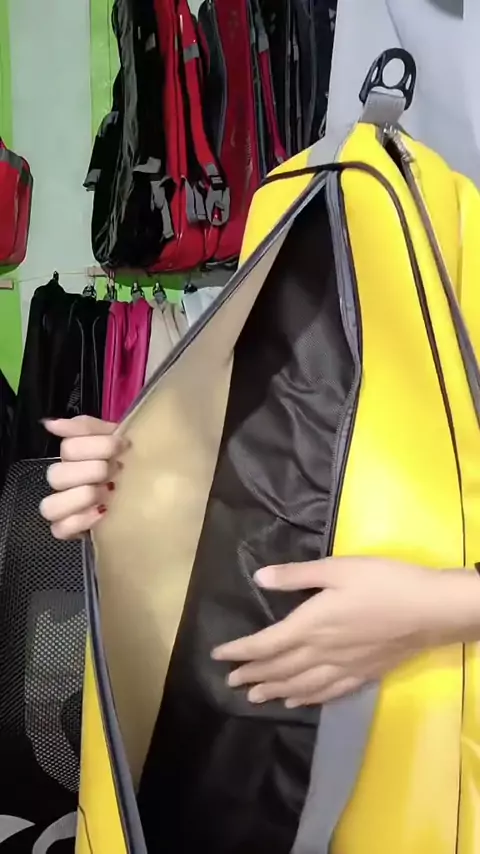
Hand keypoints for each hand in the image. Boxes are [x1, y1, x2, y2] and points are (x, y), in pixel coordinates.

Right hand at [40, 415, 124, 538]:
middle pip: (57, 475)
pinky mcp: (72, 528)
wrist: (153, 488)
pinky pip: (59, 529)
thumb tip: (50, 424)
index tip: (124, 445)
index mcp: (73, 456)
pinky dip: (79, 521)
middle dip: (93, 471)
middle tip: (117, 471)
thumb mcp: (115, 435)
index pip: (68, 447)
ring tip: (108, 493)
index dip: (98, 446)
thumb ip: (85, 427)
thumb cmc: (130, 459)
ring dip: (81, 497)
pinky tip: (102, 513)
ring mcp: (66, 506)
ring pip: (50, 506)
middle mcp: (65, 480)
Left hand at [212, 558, 474, 707]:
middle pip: (279, 668)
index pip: (266, 644)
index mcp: (310, 625)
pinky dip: (307, 699)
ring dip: (273, 690)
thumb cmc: (382, 582)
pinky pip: (327, 693)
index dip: (240, 651)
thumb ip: (297, 576)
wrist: (428, 610)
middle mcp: (321, 652)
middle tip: (230, 682)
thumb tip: (259, 578)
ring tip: (253, 697)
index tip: (218, 656)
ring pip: (300, 685)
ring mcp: (342, 667)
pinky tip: (296, 702)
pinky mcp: (362, 674)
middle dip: (252, 674)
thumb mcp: (336, 569)